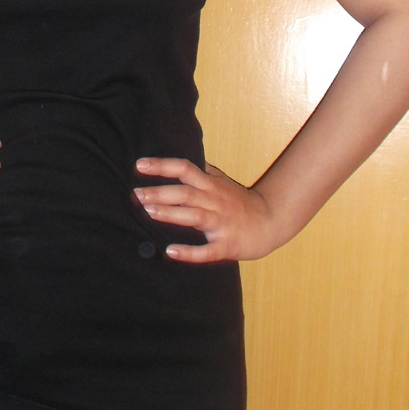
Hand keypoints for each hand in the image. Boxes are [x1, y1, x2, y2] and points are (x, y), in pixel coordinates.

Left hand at [134, 157, 279, 262]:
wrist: (271, 222)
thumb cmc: (242, 202)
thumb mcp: (222, 182)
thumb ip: (203, 171)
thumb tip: (182, 157)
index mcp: (211, 185)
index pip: (185, 169)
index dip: (162, 165)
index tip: (140, 165)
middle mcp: (215, 201)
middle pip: (186, 193)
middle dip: (160, 192)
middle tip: (136, 194)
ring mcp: (221, 224)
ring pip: (195, 216)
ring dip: (171, 214)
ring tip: (149, 212)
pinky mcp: (227, 245)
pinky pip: (207, 250)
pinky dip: (189, 252)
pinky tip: (171, 252)